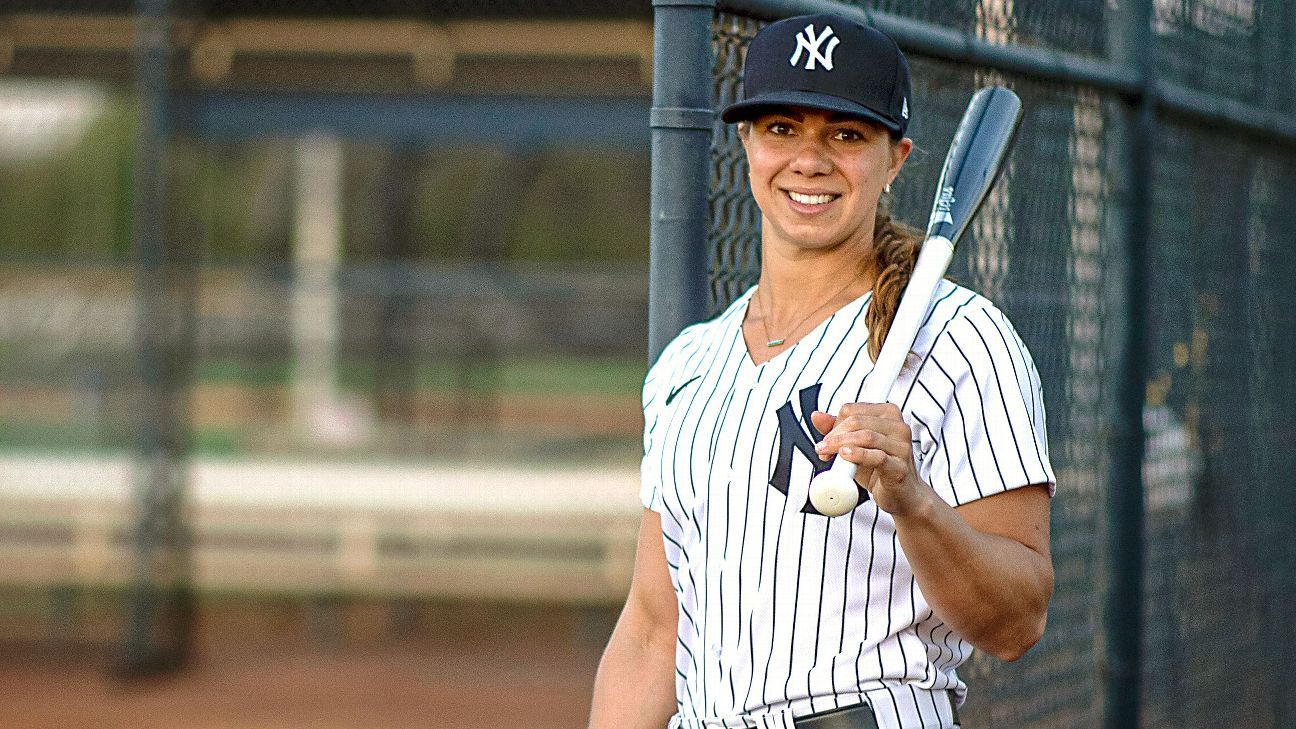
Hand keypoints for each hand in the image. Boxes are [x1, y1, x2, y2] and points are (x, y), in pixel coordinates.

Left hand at [810, 403, 930, 516]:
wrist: (902, 496)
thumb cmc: (880, 468)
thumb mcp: (856, 445)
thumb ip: (837, 430)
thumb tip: (817, 416)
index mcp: (888, 415)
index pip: (852, 410)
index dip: (834, 425)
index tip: (825, 441)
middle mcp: (898, 427)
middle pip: (857, 421)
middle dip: (834, 435)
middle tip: (821, 449)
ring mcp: (902, 447)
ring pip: (866, 436)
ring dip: (840, 444)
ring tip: (827, 454)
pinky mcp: (900, 467)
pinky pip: (877, 457)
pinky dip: (858, 455)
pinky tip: (845, 456)